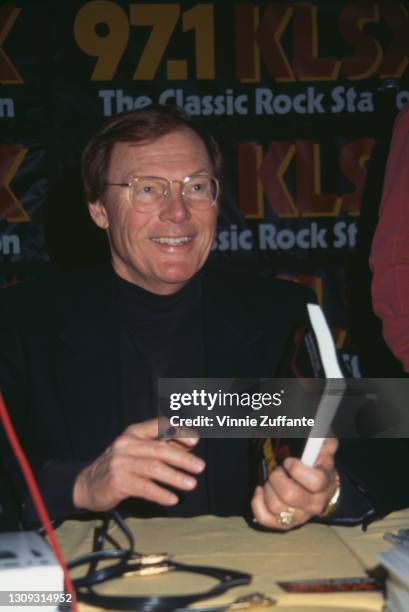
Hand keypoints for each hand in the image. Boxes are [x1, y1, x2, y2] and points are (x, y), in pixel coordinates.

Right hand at [73, 418, 204, 511]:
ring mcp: (120, 462)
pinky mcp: (117, 482)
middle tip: (200, 467)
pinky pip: (144, 487)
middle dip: (182, 458)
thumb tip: (190, 445)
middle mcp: (126, 444)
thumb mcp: (137, 451)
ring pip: (153, 468)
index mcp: (133, 433)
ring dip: (175, 476)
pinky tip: (172, 499)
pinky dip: (160, 493)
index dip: (178, 431)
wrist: (86, 485)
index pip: (159, 425)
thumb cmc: (120, 466)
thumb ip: (160, 446)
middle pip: (159, 449)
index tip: (195, 440)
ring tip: (191, 484)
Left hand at [251, 438, 338, 529]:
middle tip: (278, 469)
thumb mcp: (323, 450)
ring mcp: (299, 516)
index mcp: (325, 485)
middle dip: (278, 477)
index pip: (315, 482)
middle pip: (290, 495)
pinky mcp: (284, 524)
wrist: (321, 491)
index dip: (298, 469)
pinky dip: (257, 503)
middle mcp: (314, 504)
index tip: (289, 461)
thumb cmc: (318, 467)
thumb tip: (317, 436)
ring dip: (268, 488)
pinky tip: (260, 490)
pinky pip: (265, 519)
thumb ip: (323, 441)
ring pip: (276, 507)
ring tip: (271, 479)